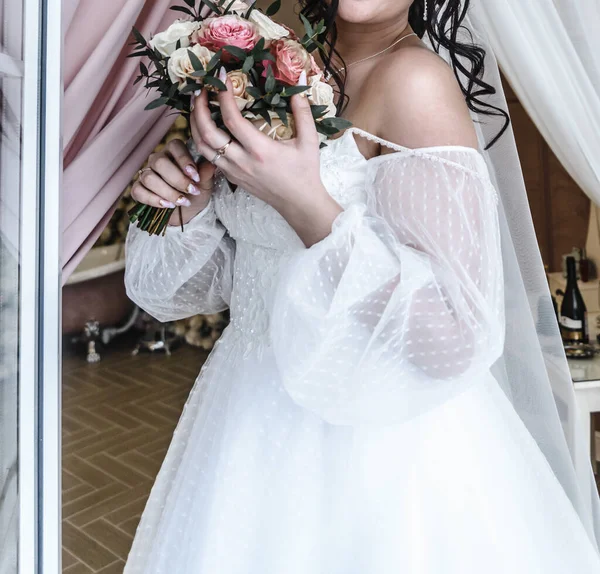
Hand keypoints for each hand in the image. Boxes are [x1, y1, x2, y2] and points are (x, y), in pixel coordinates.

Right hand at [131, 139, 215, 225]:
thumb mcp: (205, 185)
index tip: (196, 177)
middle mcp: (158, 160)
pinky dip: (154, 200)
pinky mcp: (138, 189)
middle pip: (159, 162)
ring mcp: (146, 174)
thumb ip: (206, 174)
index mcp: (174, 152)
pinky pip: (139, 191)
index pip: (175, 146)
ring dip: (167, 192)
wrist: (188, 213)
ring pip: (149, 177)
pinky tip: (167, 205)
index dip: (184, 160)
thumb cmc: (196, 194)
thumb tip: (212, 164)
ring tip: (182, 202)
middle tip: (191, 191)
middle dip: (177, 179)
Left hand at [190, 68, 342, 245]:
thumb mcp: (309, 140)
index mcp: (260, 151)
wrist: (299, 203)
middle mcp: (242, 162)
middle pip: (207, 133)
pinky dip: (202, 139)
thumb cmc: (305, 172)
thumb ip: (303, 110)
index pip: (232, 119)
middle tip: (199, 89)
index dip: (223, 96)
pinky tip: (205, 126)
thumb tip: (302, 78)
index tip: (222, 77)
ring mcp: (234, 172)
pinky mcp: (231, 178)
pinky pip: (209, 158)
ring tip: (195, 105)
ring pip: (202, 147)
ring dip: (194, 124)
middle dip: (198, 108)